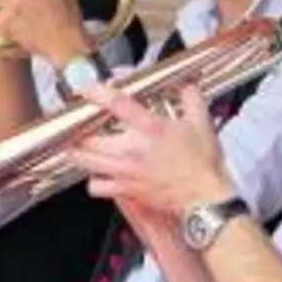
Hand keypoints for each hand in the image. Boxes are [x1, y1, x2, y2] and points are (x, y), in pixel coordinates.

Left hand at [67, 84, 236, 219]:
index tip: (86, 89)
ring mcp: (125, 171)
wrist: (205, 197)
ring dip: (77, 152)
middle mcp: (132, 149)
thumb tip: (185, 85)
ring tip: (75, 145)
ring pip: (84, 161)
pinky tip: (97, 173)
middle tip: (76, 122)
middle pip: (87, 137)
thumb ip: (190, 98)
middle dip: (76, 128)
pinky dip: (93, 180)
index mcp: (150, 128)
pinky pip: (96, 186)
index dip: (97, 93)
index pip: (117, 104)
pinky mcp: (125, 189)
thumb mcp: (201, 122)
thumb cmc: (202, 164)